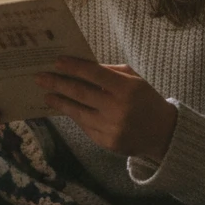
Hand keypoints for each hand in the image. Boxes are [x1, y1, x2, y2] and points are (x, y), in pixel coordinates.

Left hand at [36, 57, 176, 161]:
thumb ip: (110, 72)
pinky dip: (74, 116)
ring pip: (78, 113)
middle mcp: (118, 109)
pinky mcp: (107, 143)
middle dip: (58, 84)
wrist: (164, 133)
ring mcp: (111, 128)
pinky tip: (65, 109)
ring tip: (47, 95)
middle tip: (40, 77)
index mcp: (127, 89)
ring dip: (60, 103)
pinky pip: (85, 127)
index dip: (74, 67)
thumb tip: (80, 66)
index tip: (56, 61)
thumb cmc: (145, 100)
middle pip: (81, 93)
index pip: (95, 74)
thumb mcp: (134, 80)